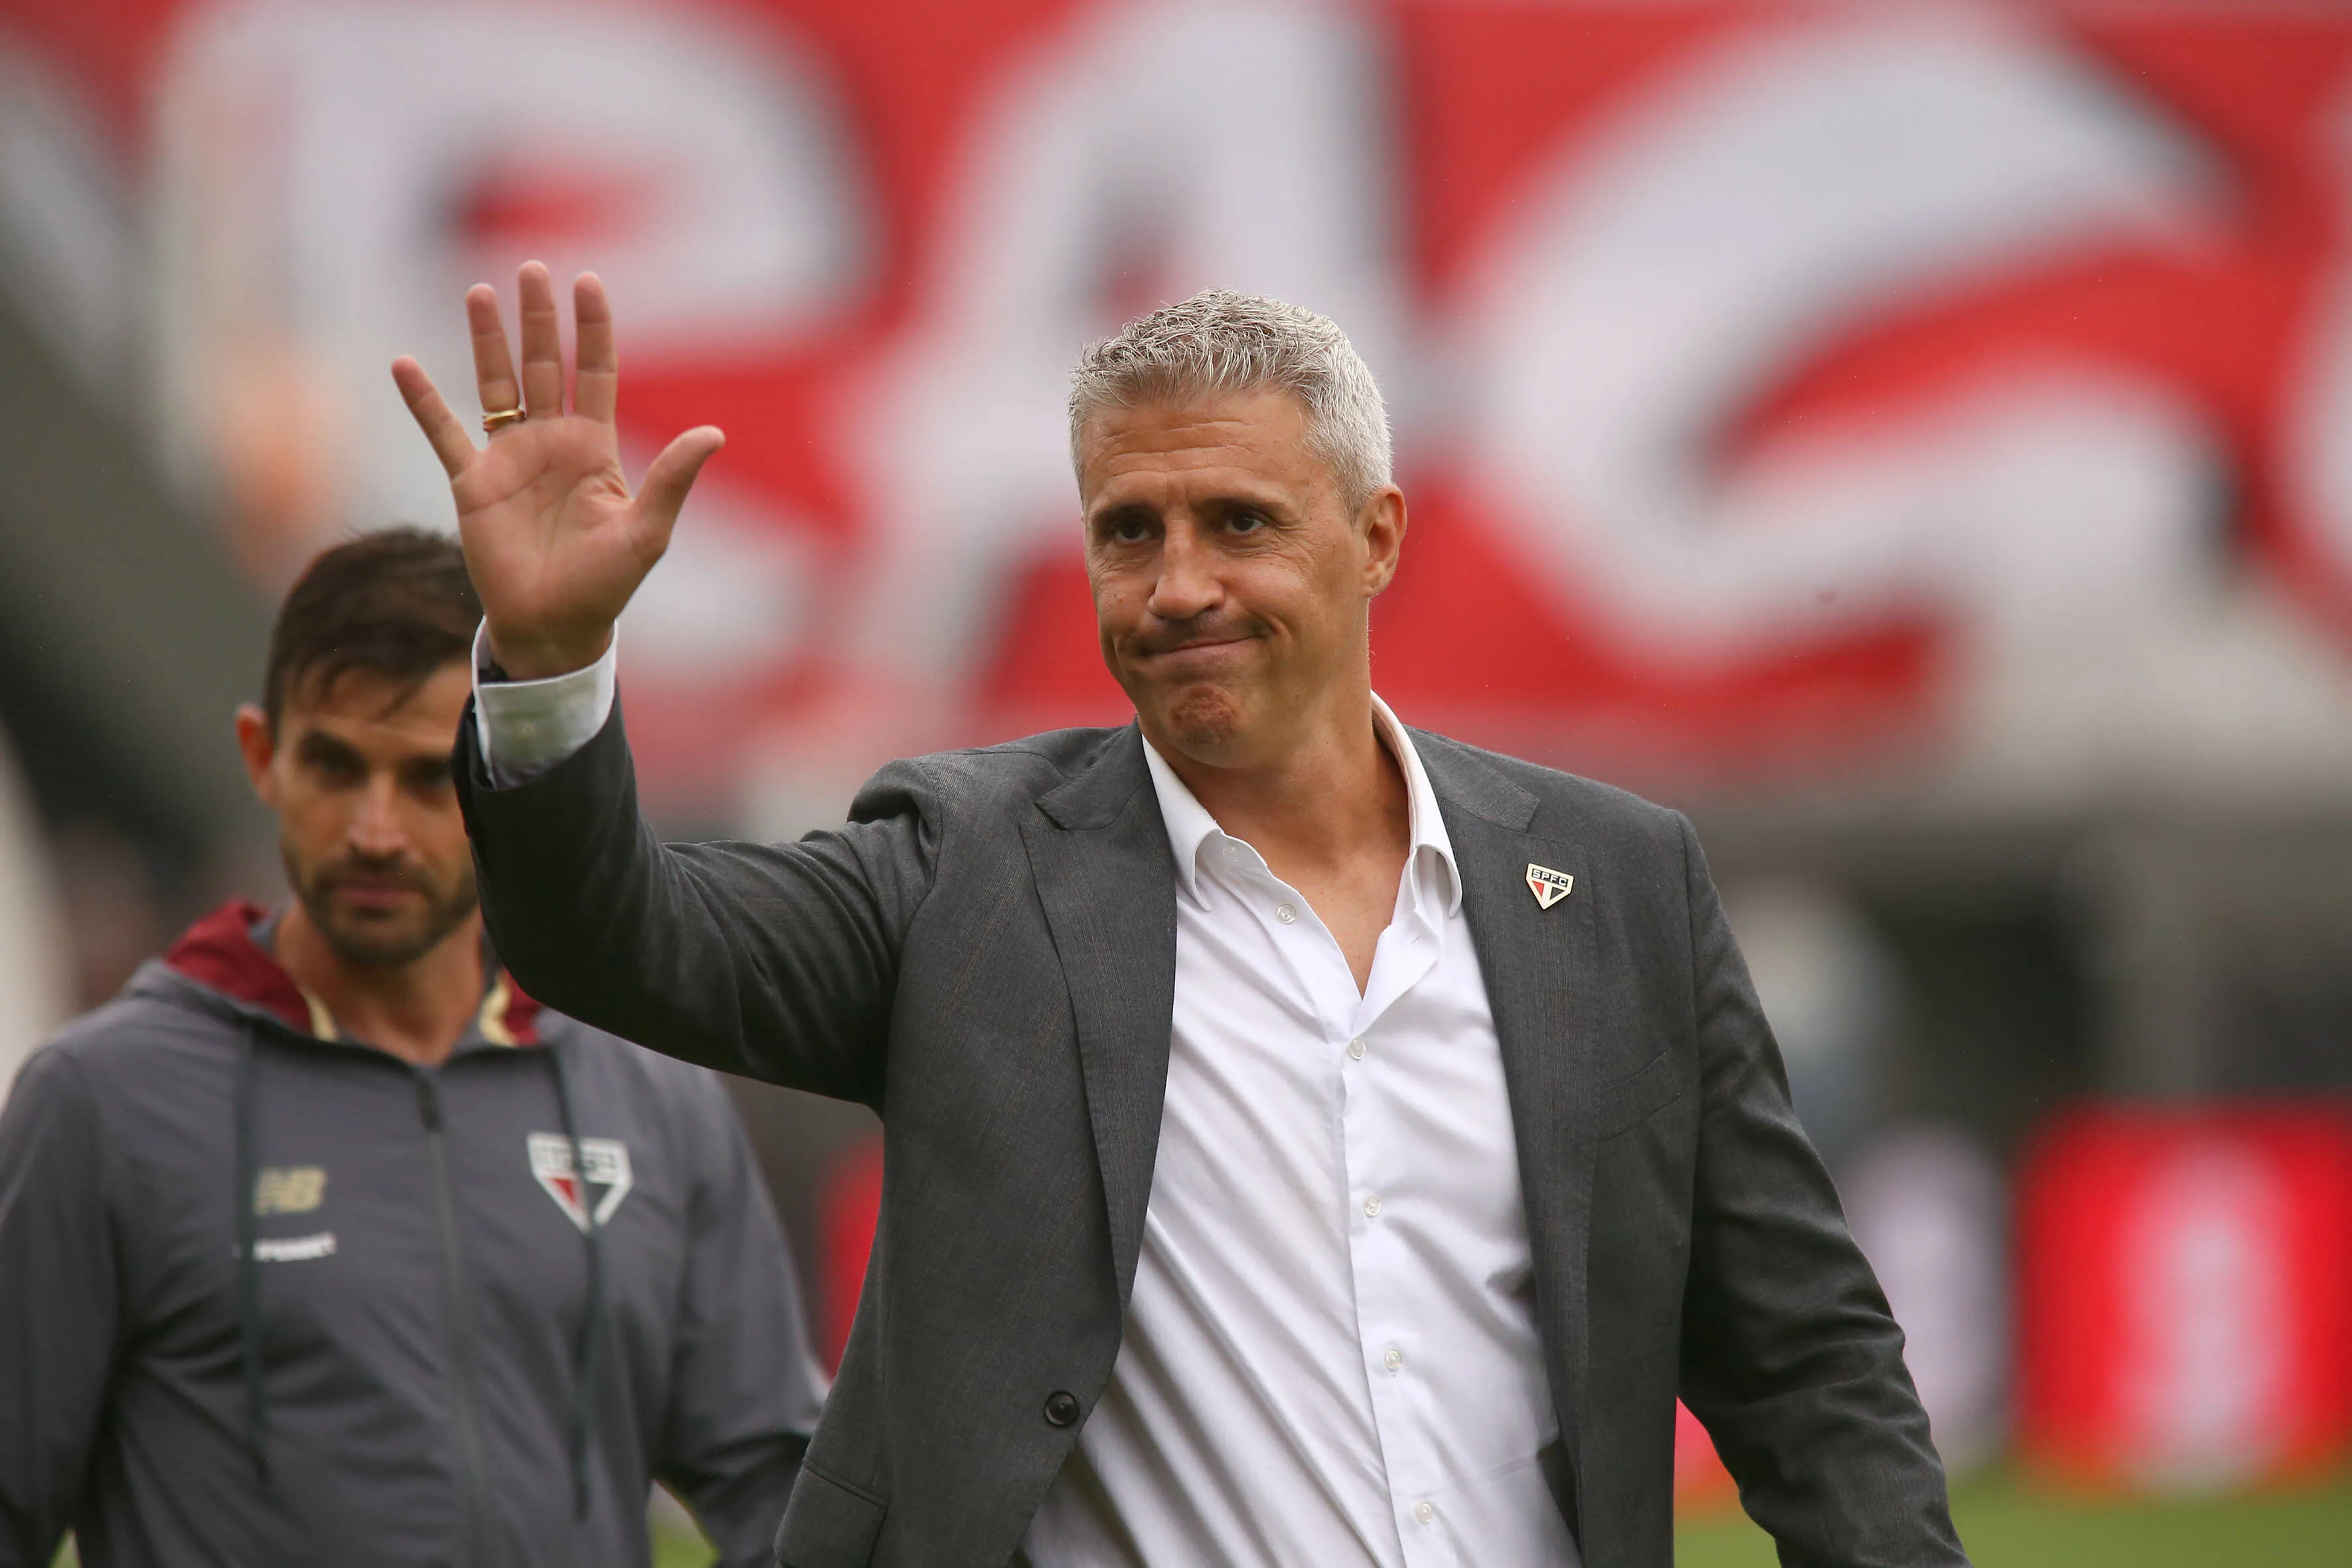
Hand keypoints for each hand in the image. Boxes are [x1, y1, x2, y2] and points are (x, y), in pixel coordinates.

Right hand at [392, 262, 722, 677]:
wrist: (554, 625)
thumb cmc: (606, 584)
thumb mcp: (646, 532)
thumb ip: (674, 480)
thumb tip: (714, 433)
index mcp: (595, 448)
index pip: (597, 373)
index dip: (593, 329)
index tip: (589, 281)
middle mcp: (552, 442)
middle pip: (546, 365)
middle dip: (540, 319)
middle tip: (533, 268)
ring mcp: (510, 459)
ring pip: (497, 385)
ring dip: (488, 340)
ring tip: (480, 292)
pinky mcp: (472, 483)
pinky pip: (443, 433)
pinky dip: (424, 402)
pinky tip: (404, 365)